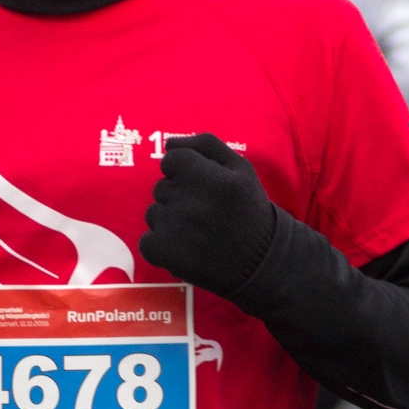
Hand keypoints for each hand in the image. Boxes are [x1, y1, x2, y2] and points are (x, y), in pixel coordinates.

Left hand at [139, 134, 275, 298]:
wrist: (260, 264)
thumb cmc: (248, 210)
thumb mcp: (241, 168)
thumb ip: (206, 145)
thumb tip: (169, 143)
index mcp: (215, 179)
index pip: (171, 159)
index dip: (183, 172)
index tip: (200, 188)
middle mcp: (195, 203)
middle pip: (161, 187)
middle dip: (178, 197)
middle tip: (205, 214)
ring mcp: (177, 229)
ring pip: (154, 213)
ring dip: (169, 221)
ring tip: (198, 233)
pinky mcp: (166, 254)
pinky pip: (147, 241)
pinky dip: (161, 245)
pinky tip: (185, 249)